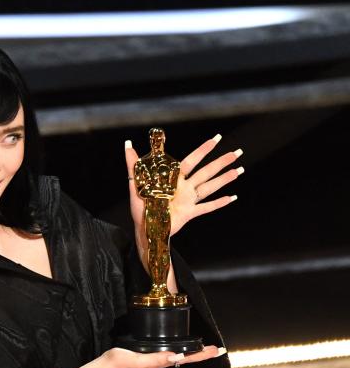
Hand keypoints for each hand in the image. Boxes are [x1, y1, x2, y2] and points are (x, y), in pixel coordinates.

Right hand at [103, 345, 225, 367]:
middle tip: (217, 349)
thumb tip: (177, 356)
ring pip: (180, 354)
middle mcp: (162, 361)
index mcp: (163, 362)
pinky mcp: (149, 354)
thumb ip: (156, 359)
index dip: (203, 354)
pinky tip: (179, 348)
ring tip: (204, 348)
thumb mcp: (138, 360)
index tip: (217, 350)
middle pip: (188, 357)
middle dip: (202, 353)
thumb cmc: (121, 363)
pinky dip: (180, 349)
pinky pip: (170, 352)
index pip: (188, 358)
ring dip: (193, 351)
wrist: (108, 367)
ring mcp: (156, 358)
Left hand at [125, 134, 241, 239]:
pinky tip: (233, 197)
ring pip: (210, 187)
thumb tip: (127, 144)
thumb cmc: (139, 206)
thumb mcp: (135, 183)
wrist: (144, 229)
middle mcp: (184, 188)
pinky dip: (220, 203)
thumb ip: (133, 164)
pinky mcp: (190, 213)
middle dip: (221, 162)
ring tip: (239, 170)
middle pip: (206, 172)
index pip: (191, 161)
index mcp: (173, 179)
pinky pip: (207, 207)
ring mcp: (188, 200)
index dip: (203, 150)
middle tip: (237, 152)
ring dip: (225, 179)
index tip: (216, 138)